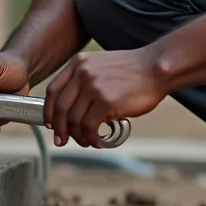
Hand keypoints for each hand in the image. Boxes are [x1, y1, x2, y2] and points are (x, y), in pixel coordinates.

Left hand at [44, 48, 166, 148]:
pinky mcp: (105, 102)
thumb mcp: (102, 66)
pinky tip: (97, 141)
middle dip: (59, 129)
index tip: (51, 124)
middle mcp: (82, 73)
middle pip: (60, 108)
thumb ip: (85, 81)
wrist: (157, 67)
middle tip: (62, 141)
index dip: (48, 111)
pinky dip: (91, 138)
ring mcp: (93, 87)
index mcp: (78, 63)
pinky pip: (89, 127)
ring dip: (78, 136)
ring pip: (74, 120)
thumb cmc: (134, 71)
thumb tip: (74, 110)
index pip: (52, 90)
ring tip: (87, 142)